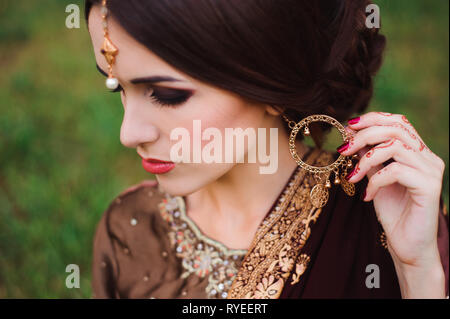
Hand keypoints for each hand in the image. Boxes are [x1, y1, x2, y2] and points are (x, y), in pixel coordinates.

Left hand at [336, 111, 445, 296]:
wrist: (407, 245)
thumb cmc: (393, 212)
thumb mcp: (375, 178)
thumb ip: (369, 157)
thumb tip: (353, 136)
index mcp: (418, 153)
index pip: (399, 122)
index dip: (373, 119)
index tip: (348, 126)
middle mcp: (428, 158)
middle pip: (396, 128)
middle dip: (364, 136)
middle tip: (343, 149)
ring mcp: (432, 171)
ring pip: (394, 146)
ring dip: (365, 159)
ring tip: (352, 177)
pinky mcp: (429, 187)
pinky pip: (395, 171)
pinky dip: (375, 180)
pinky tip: (367, 196)